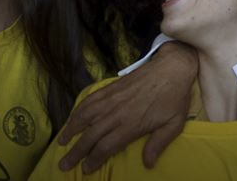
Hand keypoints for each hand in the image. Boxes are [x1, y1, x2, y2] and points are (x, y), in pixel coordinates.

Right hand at [57, 41, 197, 171]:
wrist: (172, 67)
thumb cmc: (175, 98)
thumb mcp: (173, 124)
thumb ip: (158, 144)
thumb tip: (148, 164)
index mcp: (131, 124)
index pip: (106, 146)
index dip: (93, 159)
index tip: (85, 169)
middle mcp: (117, 113)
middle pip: (91, 135)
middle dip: (76, 151)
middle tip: (64, 164)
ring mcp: (112, 99)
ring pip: (85, 116)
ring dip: (71, 130)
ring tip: (62, 142)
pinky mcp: (110, 87)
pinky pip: (89, 100)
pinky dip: (78, 110)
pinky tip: (73, 118)